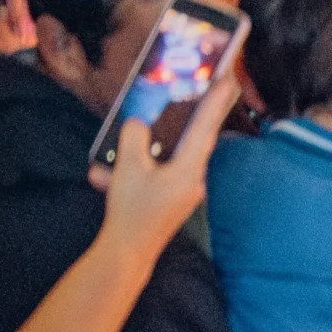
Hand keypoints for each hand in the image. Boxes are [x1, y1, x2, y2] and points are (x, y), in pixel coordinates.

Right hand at [86, 68, 242, 258]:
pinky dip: (131, 173)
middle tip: (199, 90)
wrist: (127, 253)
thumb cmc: (132, 210)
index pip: (206, 127)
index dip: (216, 101)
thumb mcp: (129, 168)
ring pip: (164, 160)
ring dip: (141, 152)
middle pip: (191, 139)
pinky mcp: (170, 200)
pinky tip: (103, 176)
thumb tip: (139, 123)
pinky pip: (153, 177)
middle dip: (188, 117)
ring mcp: (183, 190)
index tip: (227, 78)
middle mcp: (194, 178)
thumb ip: (135, 138)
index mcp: (190, 168)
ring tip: (119, 154)